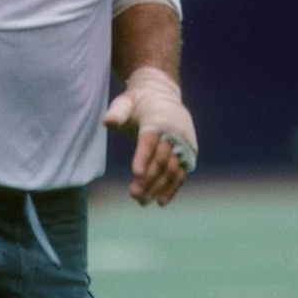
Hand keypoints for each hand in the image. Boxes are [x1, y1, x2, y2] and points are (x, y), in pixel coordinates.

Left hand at [103, 66, 197, 206]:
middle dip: (149, 178)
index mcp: (157, 119)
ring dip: (159, 187)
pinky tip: (160, 200)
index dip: (143, 157)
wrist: (163, 96)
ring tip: (143, 201)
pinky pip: (182, 173)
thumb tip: (108, 122)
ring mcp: (184, 144)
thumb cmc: (138, 103)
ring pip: (172, 169)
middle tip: (134, 194)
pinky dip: (172, 188)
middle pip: (161, 158)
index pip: (150, 140)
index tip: (136, 174)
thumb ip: (117, 112)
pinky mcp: (190, 154)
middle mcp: (174, 132)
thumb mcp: (124, 102)